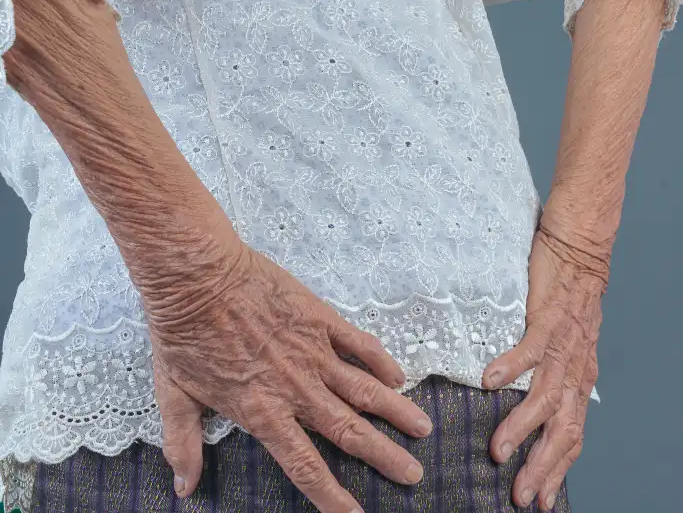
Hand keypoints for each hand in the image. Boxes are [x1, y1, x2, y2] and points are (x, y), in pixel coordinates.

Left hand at [147, 237, 432, 512]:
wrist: (197, 277)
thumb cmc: (181, 335)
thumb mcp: (173, 396)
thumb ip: (184, 444)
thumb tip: (184, 487)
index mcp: (263, 413)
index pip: (305, 466)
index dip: (332, 495)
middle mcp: (297, 389)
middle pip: (350, 432)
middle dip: (385, 456)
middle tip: (414, 474)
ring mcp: (314, 353)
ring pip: (365, 390)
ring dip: (396, 412)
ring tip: (424, 429)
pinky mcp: (321, 320)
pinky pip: (360, 345)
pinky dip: (382, 362)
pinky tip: (399, 377)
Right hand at [481, 221, 606, 509]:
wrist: (582, 248)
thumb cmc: (569, 298)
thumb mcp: (567, 347)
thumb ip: (554, 378)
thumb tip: (535, 411)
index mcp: (580, 378)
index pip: (573, 435)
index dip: (558, 469)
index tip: (541, 501)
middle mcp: (576, 367)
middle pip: (563, 427)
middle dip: (541, 465)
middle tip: (520, 495)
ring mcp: (564, 343)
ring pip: (546, 395)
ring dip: (522, 426)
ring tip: (499, 450)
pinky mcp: (549, 316)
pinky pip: (530, 347)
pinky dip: (512, 366)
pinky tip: (488, 383)